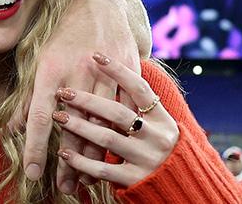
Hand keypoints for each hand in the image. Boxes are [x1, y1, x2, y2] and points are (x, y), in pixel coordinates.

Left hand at [12, 0, 143, 191]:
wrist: (100, 6)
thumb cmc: (62, 36)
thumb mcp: (38, 62)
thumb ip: (28, 98)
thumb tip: (13, 130)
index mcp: (50, 71)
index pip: (40, 117)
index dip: (36, 147)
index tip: (33, 173)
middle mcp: (77, 74)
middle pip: (73, 127)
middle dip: (69, 162)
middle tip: (64, 188)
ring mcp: (104, 74)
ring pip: (101, 124)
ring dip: (94, 156)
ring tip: (86, 180)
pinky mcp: (126, 74)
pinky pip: (125, 111)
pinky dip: (120, 135)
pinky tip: (114, 155)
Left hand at [53, 52, 178, 187]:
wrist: (183, 186)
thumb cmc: (157, 149)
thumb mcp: (157, 126)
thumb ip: (137, 108)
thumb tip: (106, 79)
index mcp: (163, 119)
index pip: (140, 88)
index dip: (118, 70)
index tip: (96, 55)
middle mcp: (158, 137)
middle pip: (117, 113)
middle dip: (87, 101)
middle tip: (63, 92)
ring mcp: (147, 159)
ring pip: (107, 139)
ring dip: (79, 127)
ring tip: (58, 117)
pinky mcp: (135, 179)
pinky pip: (103, 168)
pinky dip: (81, 161)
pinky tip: (63, 153)